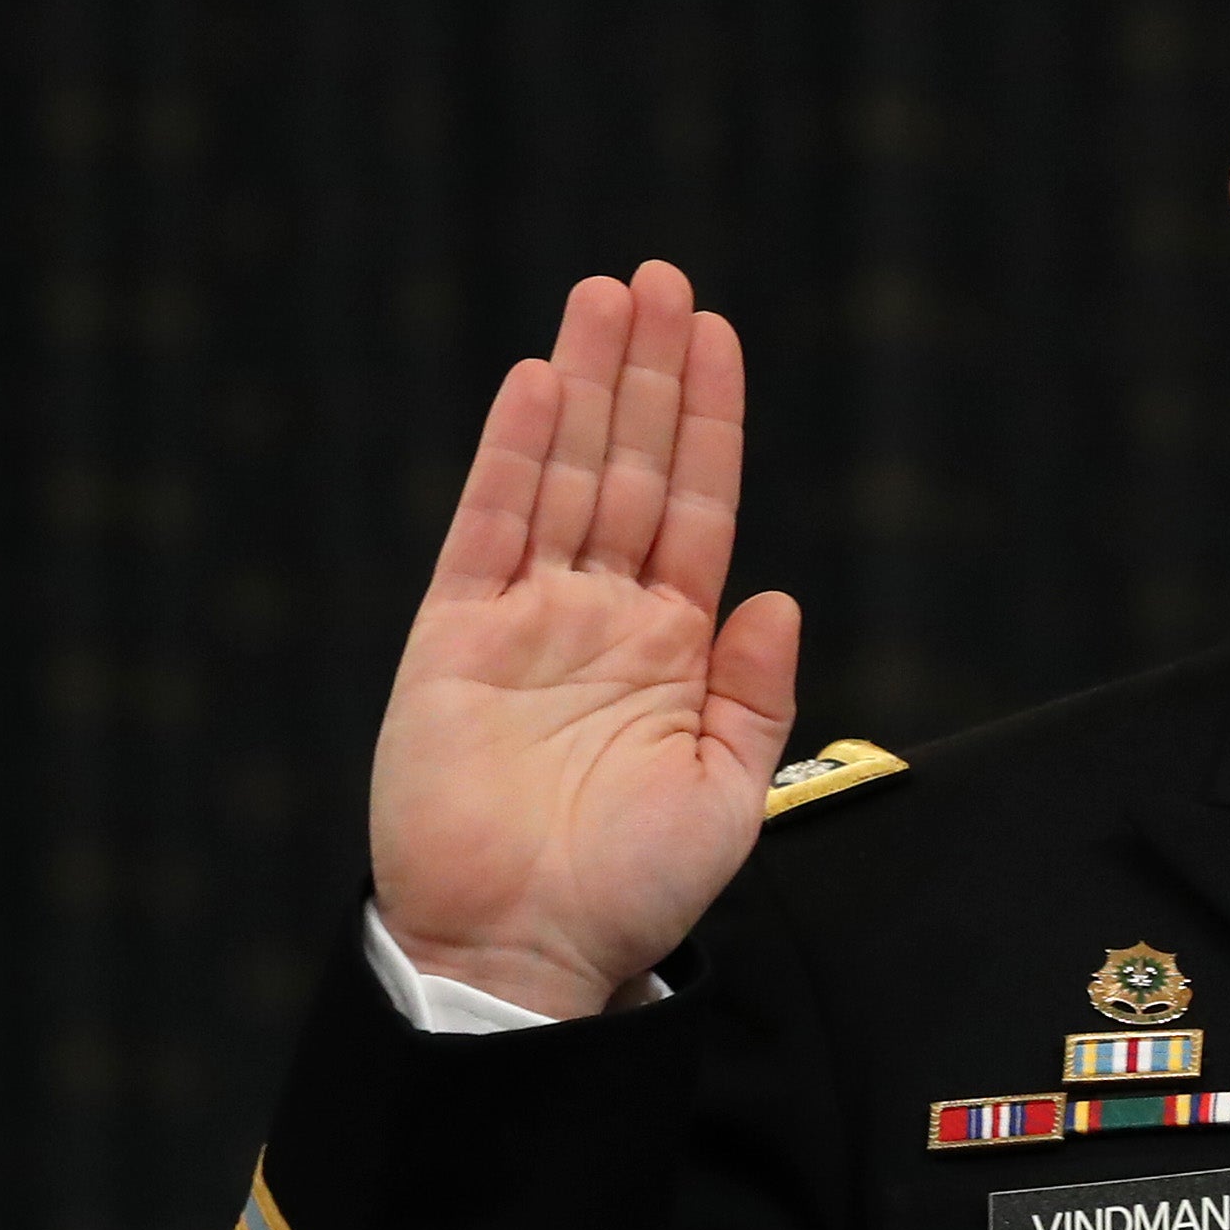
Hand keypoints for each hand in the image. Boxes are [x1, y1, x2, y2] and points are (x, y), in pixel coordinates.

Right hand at [368, 263, 800, 1020]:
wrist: (529, 952)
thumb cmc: (632, 889)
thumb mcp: (728, 791)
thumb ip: (753, 691)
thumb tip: (775, 595)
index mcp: (671, 649)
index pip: (697, 507)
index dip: (709, 420)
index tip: (717, 336)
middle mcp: (598, 617)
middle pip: (631, 467)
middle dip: (647, 373)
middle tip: (662, 277)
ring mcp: (525, 620)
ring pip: (564, 475)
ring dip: (586, 384)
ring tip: (607, 293)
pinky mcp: (454, 638)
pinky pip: (487, 528)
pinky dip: (513, 456)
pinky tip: (539, 384)